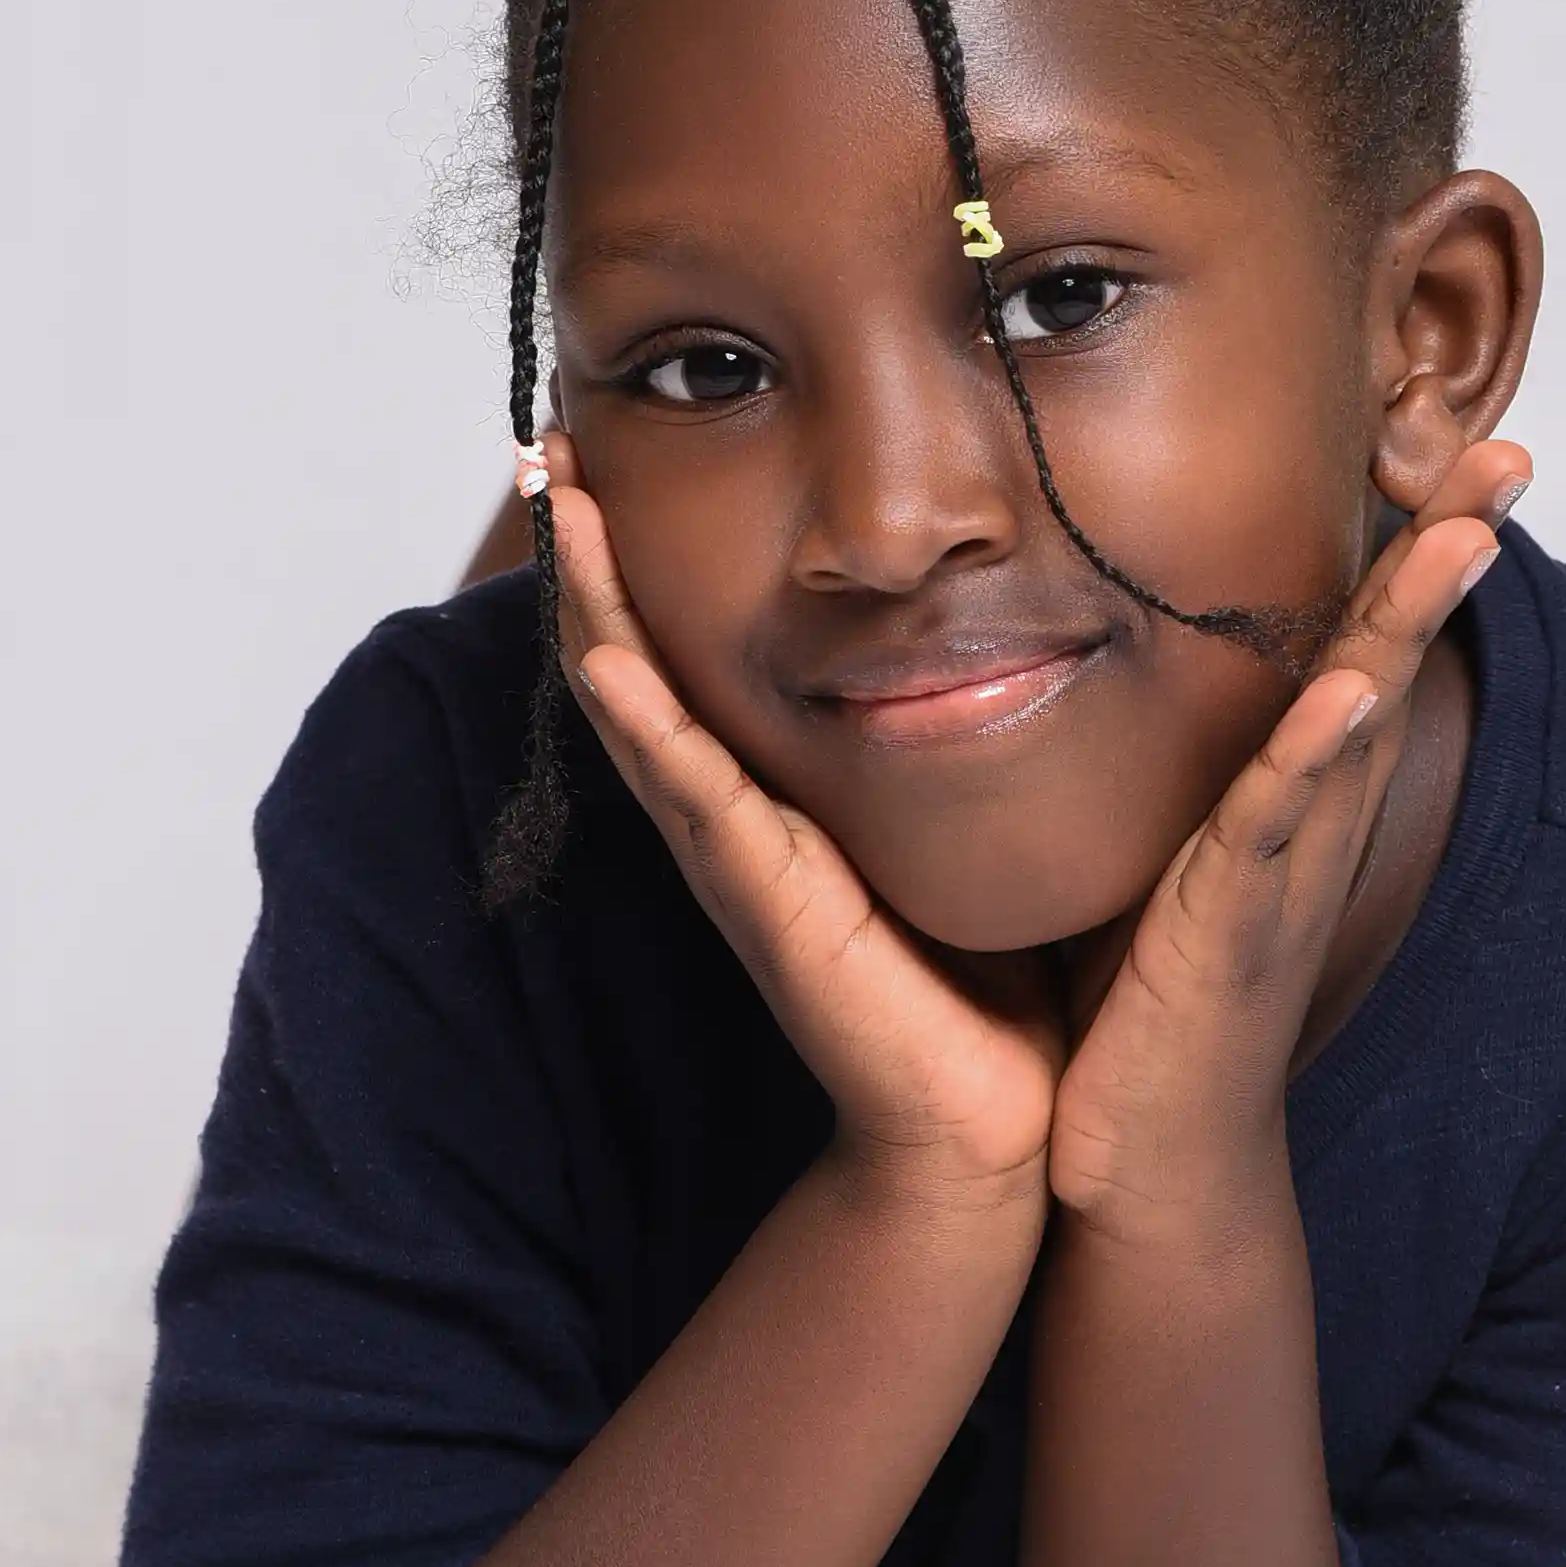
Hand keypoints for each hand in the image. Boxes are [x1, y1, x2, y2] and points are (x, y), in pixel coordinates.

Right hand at [541, 440, 1063, 1211]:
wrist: (988, 1121)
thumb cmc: (985, 975)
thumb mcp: (962, 818)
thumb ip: (965, 730)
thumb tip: (1011, 621)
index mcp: (778, 790)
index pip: (692, 648)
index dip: (650, 556)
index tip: (620, 449)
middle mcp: (737, 816)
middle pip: (637, 659)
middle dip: (595, 554)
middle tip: (554, 445)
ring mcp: (738, 858)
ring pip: (644, 708)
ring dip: (599, 608)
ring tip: (571, 512)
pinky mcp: (766, 904)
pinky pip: (697, 796)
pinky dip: (648, 725)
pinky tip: (609, 660)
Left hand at [1045, 442, 1528, 1238]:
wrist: (1143, 1163)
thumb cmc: (1144, 1005)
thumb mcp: (1161, 849)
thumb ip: (1175, 765)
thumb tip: (1115, 656)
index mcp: (1290, 793)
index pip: (1357, 643)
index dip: (1405, 549)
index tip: (1451, 451)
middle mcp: (1307, 819)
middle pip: (1391, 656)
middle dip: (1450, 551)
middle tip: (1510, 450)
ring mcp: (1279, 868)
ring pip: (1357, 719)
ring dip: (1408, 622)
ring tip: (1464, 530)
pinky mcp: (1231, 921)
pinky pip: (1276, 820)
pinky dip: (1319, 751)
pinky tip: (1355, 686)